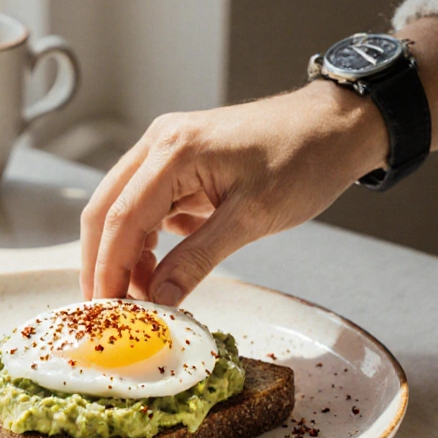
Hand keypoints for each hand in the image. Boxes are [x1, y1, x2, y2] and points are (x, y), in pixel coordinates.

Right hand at [79, 16, 437, 304]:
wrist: (337, 126)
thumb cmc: (303, 160)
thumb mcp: (251, 219)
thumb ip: (197, 260)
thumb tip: (158, 301)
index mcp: (174, 151)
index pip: (120, 218)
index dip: (107, 269)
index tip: (102, 310)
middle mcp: (159, 143)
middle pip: (106, 210)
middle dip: (101, 263)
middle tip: (103, 311)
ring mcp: (165, 149)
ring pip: (121, 207)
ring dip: (123, 253)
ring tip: (137, 297)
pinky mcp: (178, 162)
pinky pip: (146, 204)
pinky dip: (145, 240)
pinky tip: (159, 270)